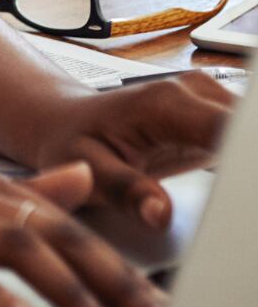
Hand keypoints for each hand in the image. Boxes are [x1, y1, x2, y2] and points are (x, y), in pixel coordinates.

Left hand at [20, 71, 236, 229]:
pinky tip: (237, 187)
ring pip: (250, 133)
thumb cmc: (71, 143)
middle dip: (249, 169)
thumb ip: (126, 190)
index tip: (246, 189)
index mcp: (165, 103)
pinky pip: (245, 136)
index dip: (247, 161)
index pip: (232, 128)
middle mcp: (193, 92)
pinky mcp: (215, 114)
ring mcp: (207, 99)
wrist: (66, 123)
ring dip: (248, 166)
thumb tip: (160, 214)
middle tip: (240, 203)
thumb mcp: (88, 169)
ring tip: (237, 198)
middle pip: (249, 129)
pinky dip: (245, 164)